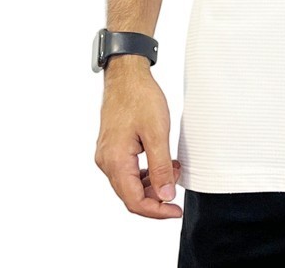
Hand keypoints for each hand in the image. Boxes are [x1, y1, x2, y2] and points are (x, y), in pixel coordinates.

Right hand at [94, 55, 182, 218]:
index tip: (175, 211)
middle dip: (157, 195)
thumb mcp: (157, 133)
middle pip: (131, 195)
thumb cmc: (140, 98)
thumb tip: (166, 196)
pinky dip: (147, 171)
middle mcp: (106, 161)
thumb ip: (161, 167)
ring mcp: (108, 154)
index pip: (134, 201)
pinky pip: (129, 169)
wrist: (126, 75)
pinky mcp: (113, 147)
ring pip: (130, 182)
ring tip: (173, 168)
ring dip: (153, 182)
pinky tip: (163, 161)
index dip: (156, 210)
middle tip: (178, 183)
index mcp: (115, 161)